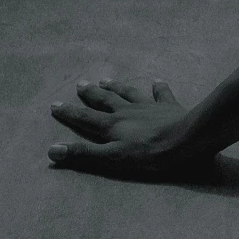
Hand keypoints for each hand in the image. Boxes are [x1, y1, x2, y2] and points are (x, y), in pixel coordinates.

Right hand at [48, 78, 204, 178]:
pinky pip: (161, 93)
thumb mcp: (113, 158)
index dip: (69, 112)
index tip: (54, 104)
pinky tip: (157, 81)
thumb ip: (84, 154)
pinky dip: (158, 87)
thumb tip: (52, 149)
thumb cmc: (149, 153)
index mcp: (112, 125)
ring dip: (116, 87)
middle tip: (80, 84)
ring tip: (106, 80)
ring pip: (128, 93)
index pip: (85, 118)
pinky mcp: (169, 105)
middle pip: (105, 100)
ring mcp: (148, 106)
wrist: (186, 138)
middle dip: (91, 94)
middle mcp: (127, 111)